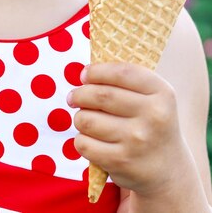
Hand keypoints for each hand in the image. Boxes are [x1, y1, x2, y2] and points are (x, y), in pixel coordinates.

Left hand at [67, 62, 188, 197]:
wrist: (169, 172)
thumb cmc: (151, 125)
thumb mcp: (153, 98)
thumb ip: (126, 81)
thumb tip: (86, 73)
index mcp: (162, 93)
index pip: (122, 72)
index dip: (97, 71)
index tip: (84, 74)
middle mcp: (153, 115)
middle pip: (100, 95)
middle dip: (79, 94)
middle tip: (74, 97)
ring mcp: (137, 140)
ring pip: (87, 119)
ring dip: (79, 117)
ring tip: (85, 119)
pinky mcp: (121, 161)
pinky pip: (84, 143)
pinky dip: (81, 140)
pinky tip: (91, 140)